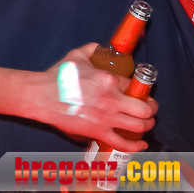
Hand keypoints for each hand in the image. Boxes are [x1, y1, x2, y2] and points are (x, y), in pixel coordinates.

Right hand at [30, 44, 155, 152]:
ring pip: (139, 126)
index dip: (140, 89)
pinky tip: (141, 143)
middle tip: (150, 108)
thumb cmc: (57, 76)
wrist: (41, 96)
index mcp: (108, 80)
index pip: (134, 86)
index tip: (140, 91)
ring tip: (146, 123)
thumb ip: (92, 49)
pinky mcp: (97, 132)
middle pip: (145, 109)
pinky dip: (136, 146)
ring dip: (147, 125)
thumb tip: (100, 47)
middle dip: (151, 109)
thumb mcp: (76, 55)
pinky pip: (123, 143)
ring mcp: (106, 119)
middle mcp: (112, 100)